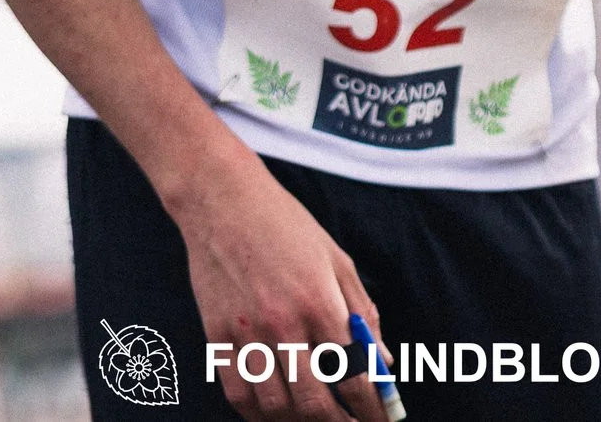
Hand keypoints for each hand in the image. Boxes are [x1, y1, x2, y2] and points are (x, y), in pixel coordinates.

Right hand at [174, 160, 387, 420]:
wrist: (222, 201)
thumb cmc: (286, 225)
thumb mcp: (337, 260)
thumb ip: (362, 313)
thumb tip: (383, 362)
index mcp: (320, 302)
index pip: (354, 375)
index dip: (373, 408)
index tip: (382, 419)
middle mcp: (284, 323)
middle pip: (315, 402)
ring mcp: (247, 333)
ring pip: (275, 406)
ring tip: (315, 418)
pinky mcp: (217, 336)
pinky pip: (237, 394)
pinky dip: (258, 414)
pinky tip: (275, 411)